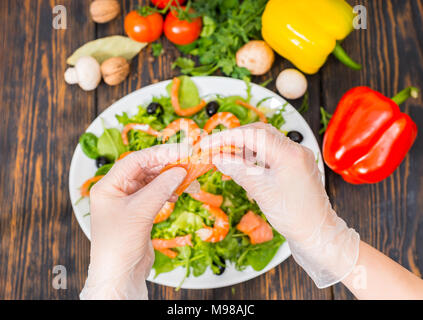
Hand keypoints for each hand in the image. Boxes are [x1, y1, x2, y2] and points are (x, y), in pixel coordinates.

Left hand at [80, 144, 187, 299]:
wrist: (120, 275)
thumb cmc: (119, 245)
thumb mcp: (140, 212)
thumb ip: (160, 188)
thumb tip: (179, 170)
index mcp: (108, 186)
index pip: (135, 160)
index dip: (158, 153)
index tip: (179, 151)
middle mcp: (117, 191)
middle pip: (144, 168)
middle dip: (165, 165)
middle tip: (186, 161)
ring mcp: (128, 202)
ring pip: (151, 181)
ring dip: (168, 178)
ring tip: (186, 176)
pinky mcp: (139, 212)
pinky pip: (155, 194)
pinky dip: (168, 191)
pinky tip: (177, 193)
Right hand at [200, 123, 358, 287]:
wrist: (317, 234)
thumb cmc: (294, 217)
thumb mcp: (262, 193)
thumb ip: (239, 171)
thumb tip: (219, 158)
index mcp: (290, 154)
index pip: (254, 134)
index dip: (227, 137)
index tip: (208, 143)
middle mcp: (296, 150)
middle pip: (259, 133)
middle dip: (234, 138)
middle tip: (213, 147)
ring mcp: (297, 157)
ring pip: (264, 142)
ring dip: (242, 146)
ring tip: (223, 156)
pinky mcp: (295, 166)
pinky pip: (270, 154)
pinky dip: (253, 156)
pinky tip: (239, 164)